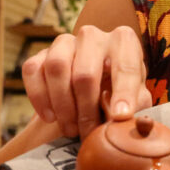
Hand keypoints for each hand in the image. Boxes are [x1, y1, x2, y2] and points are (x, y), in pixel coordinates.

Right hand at [21, 25, 152, 137]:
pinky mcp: (41, 53)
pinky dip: (40, 98)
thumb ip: (135, 106)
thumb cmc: (120, 96)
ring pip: (57, 67)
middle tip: (88, 133)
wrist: (89, 95)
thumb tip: (123, 117)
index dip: (124, 93)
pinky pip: (33, 70)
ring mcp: (64, 42)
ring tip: (70, 128)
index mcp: (124, 42)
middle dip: (86, 110)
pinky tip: (50, 117)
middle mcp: (93, 36)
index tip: (120, 116)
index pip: (125, 66)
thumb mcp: (136, 101)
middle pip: (85, 73)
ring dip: (62, 105)